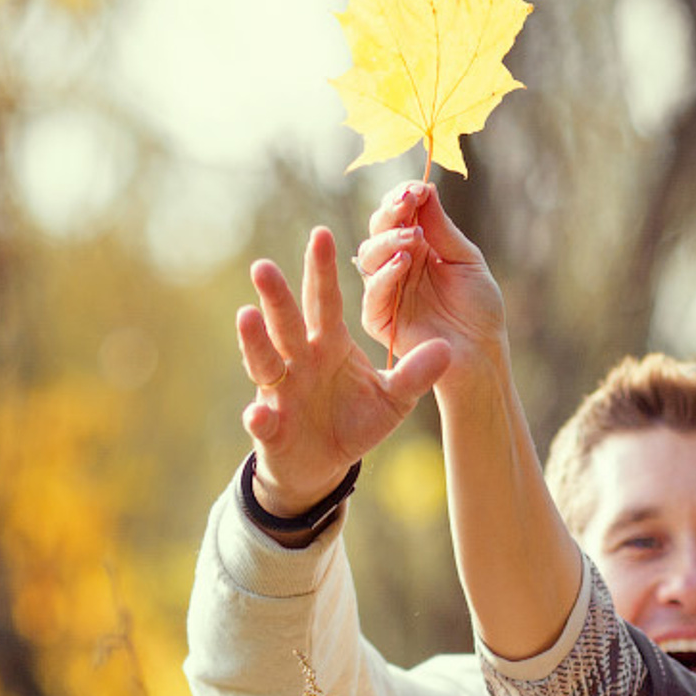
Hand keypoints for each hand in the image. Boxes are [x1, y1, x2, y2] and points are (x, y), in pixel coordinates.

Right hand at [236, 226, 452, 514]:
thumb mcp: (394, 398)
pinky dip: (259, 418)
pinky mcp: (270, 427)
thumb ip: (415, 374)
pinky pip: (262, 421)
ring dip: (255, 341)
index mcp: (328, 344)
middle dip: (276, 296)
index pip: (326, 302)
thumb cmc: (356, 419)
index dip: (323, 271)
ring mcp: (280, 391)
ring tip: (246, 316)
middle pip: (287, 322)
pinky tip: (258, 413)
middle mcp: (299, 360)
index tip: (322, 234)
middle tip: (265, 265)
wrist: (325, 462)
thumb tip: (448, 349)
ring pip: (264, 361)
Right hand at [354, 180, 507, 372]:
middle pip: (378, 229)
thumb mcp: (466, 261)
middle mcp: (396, 266)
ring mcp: (386, 291)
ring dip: (388, 239)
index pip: (399, 214)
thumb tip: (424, 186)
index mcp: (416, 248)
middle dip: (391, 212)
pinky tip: (403, 261)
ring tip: (413, 237)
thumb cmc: (479, 310)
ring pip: (369, 256)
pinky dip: (385, 274)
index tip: (417, 188)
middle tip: (408, 202)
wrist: (482, 356)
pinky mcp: (380, 319)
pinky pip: (373, 293)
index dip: (403, 198)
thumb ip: (442, 229)